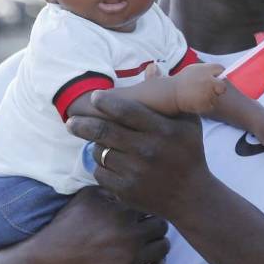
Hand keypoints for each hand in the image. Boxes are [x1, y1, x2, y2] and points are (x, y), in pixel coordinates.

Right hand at [32, 186, 170, 263]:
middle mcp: (131, 233)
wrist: (50, 261)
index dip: (146, 212)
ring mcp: (132, 257)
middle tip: (146, 233)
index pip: (151, 207)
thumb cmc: (67, 226)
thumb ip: (111, 189)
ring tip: (148, 248)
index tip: (141, 218)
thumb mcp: (86, 197)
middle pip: (161, 227)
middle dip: (154, 228)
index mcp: (123, 212)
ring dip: (157, 247)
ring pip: (163, 248)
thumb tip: (129, 185)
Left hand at [66, 91, 214, 222]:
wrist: (192, 197)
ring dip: (95, 146)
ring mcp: (136, 172)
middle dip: (82, 124)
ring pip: (100, 152)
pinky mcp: (126, 191)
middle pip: (104, 131)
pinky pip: (100, 172)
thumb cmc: (189, 154)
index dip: (107, 102)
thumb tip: (151, 66)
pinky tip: (110, 163)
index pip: (127, 111)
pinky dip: (101, 166)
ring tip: (96, 142)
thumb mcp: (187, 123)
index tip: (94, 97)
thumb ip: (167, 97)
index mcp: (163, 130)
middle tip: (71, 121)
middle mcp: (148, 150)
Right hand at [169, 62, 227, 114]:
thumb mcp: (194, 69)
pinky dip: (206, 105)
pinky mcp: (205, 104)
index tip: (214, 78)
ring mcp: (207, 93)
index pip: (220, 69)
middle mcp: (208, 81)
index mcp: (205, 70)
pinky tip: (197, 101)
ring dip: (211, 98)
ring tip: (198, 95)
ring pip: (216, 98)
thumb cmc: (184, 81)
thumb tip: (222, 73)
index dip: (218, 74)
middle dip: (219, 88)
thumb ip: (207, 70)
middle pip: (223, 86)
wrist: (171, 93)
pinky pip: (211, 106)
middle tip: (211, 90)